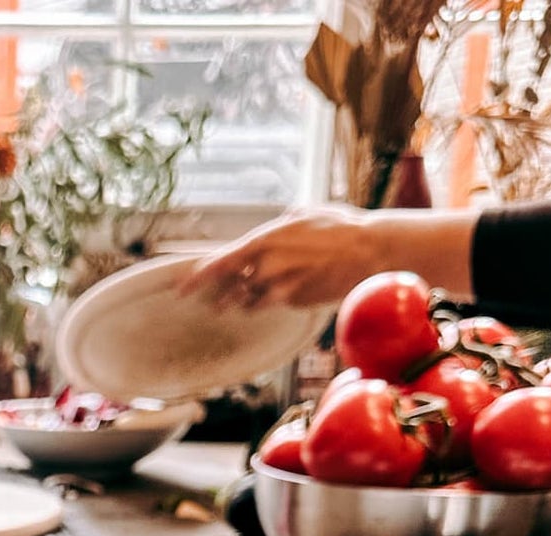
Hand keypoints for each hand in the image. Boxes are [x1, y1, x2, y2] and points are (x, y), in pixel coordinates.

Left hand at [180, 207, 381, 309]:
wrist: (369, 249)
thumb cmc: (337, 227)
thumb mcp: (302, 215)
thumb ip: (276, 227)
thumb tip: (262, 235)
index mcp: (266, 239)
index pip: (222, 262)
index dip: (199, 276)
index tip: (181, 287)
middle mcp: (268, 265)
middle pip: (230, 287)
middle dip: (219, 293)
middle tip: (210, 296)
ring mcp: (281, 286)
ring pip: (247, 301)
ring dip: (243, 299)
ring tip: (251, 290)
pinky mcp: (295, 301)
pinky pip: (270, 305)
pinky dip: (267, 301)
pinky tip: (278, 291)